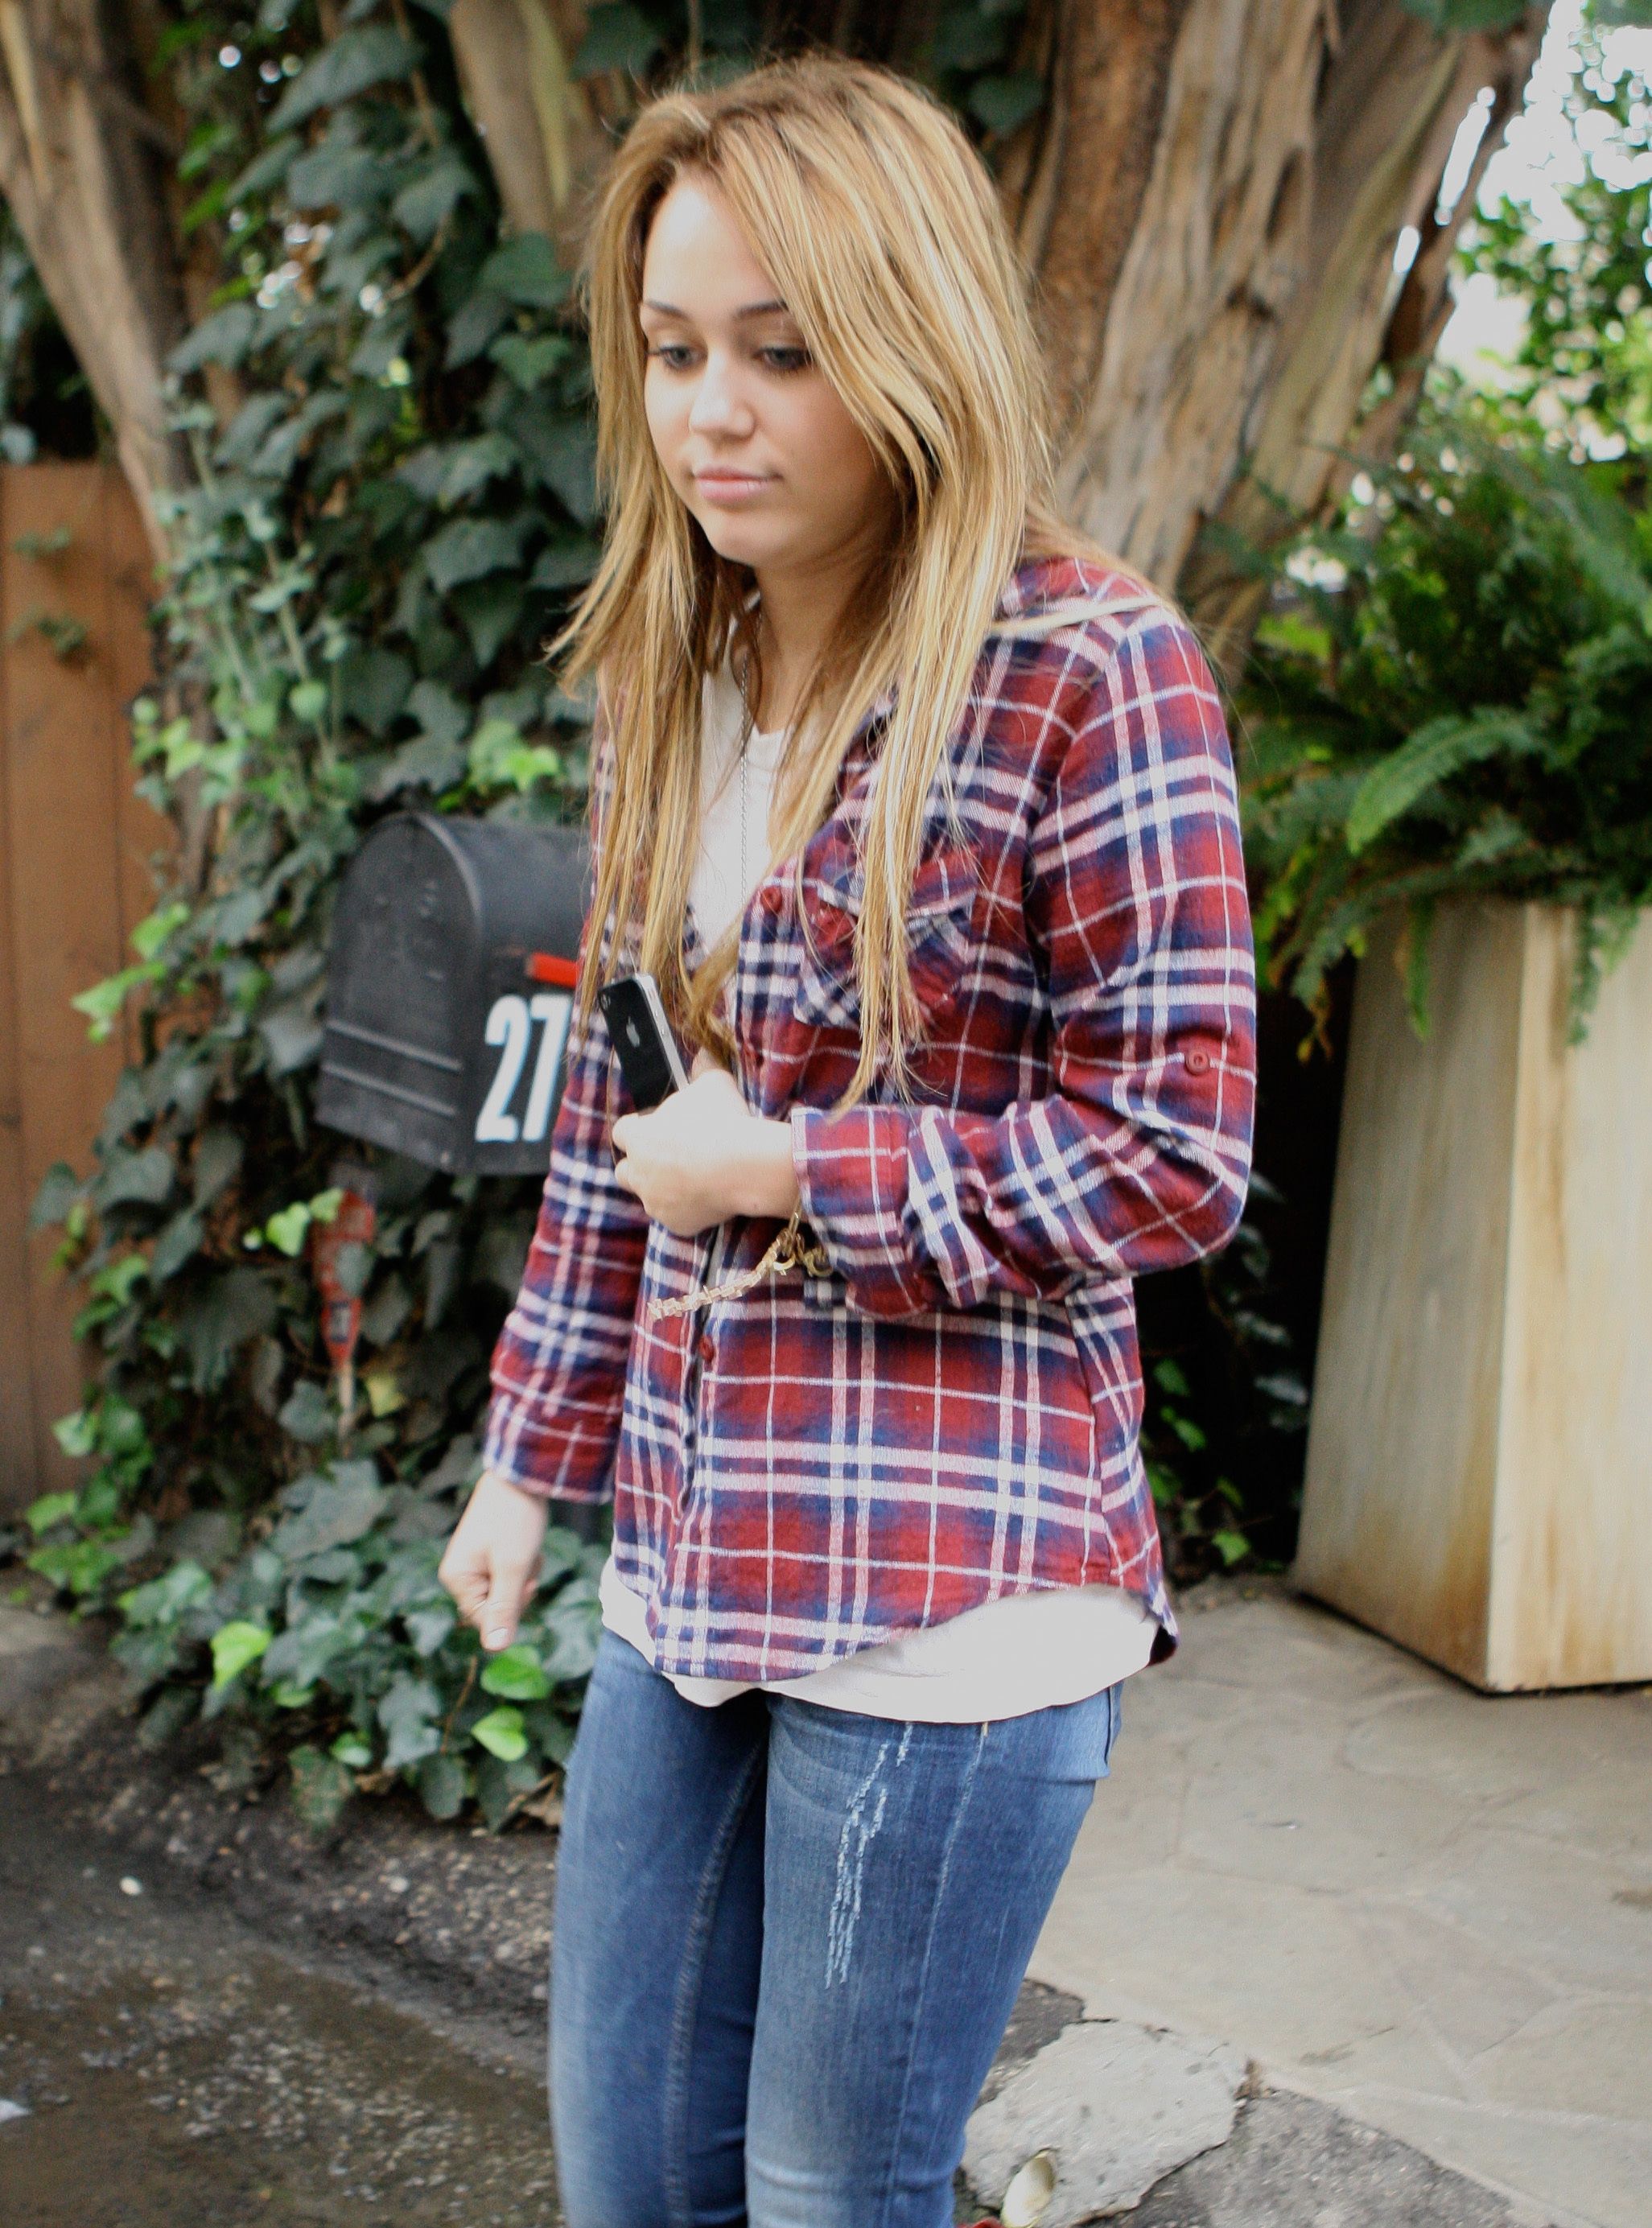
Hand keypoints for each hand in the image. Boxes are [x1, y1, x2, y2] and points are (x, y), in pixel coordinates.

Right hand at [438, 1468, 549, 1651]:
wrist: (522, 1474)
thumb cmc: (515, 1519)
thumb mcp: (513, 1568)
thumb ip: (504, 1609)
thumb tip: (496, 1650)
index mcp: (456, 1578)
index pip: (485, 1621)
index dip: (512, 1608)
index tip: (525, 1583)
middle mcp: (459, 1573)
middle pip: (496, 1607)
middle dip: (519, 1590)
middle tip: (527, 1564)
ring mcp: (473, 1563)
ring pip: (506, 1590)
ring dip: (524, 1575)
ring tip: (527, 1549)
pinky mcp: (488, 1553)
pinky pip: (509, 1574)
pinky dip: (524, 1563)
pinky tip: (527, 1544)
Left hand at [610, 1053, 800, 1235]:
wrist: (744, 1166)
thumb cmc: (722, 1120)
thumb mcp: (714, 1084)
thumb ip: (702, 1070)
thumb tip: (703, 1054)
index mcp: (640, 1136)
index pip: (621, 1132)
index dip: (637, 1128)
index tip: (654, 1126)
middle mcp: (639, 1172)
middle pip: (624, 1171)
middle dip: (639, 1165)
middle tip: (666, 1158)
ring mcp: (656, 1201)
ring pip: (649, 1197)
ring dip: (662, 1189)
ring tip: (691, 1180)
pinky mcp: (677, 1224)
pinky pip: (676, 1217)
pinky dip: (687, 1209)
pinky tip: (707, 1198)